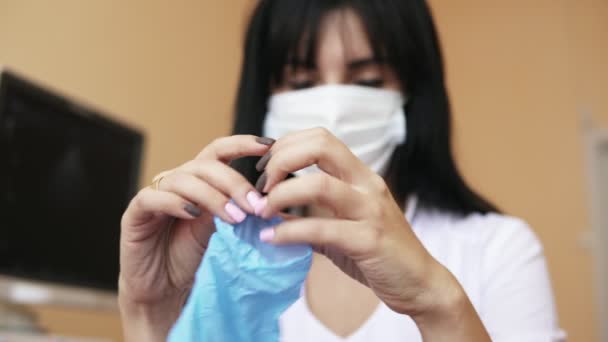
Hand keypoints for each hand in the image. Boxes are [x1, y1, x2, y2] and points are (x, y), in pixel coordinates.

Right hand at [118, 135, 271, 340]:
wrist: (165, 291)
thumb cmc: (197, 259)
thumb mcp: (228, 233)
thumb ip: (245, 215)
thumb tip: (279, 207)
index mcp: (201, 181)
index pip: (221, 152)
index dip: (243, 143)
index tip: (269, 146)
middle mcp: (178, 182)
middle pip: (206, 165)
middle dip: (234, 182)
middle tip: (254, 204)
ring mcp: (156, 194)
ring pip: (184, 179)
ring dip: (212, 196)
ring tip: (234, 217)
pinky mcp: (135, 213)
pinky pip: (154, 198)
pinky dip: (176, 202)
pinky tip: (194, 214)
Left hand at [254, 128, 488, 339]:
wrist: (420, 284)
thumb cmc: (379, 254)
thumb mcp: (343, 227)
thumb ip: (311, 216)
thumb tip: (270, 210)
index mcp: (361, 176)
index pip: (320, 138)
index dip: (286, 146)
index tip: (264, 170)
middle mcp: (368, 185)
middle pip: (320, 146)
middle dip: (281, 160)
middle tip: (261, 186)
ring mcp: (371, 210)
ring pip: (319, 184)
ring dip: (280, 195)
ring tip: (261, 212)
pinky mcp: (369, 239)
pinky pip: (321, 228)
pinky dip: (288, 231)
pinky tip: (271, 239)